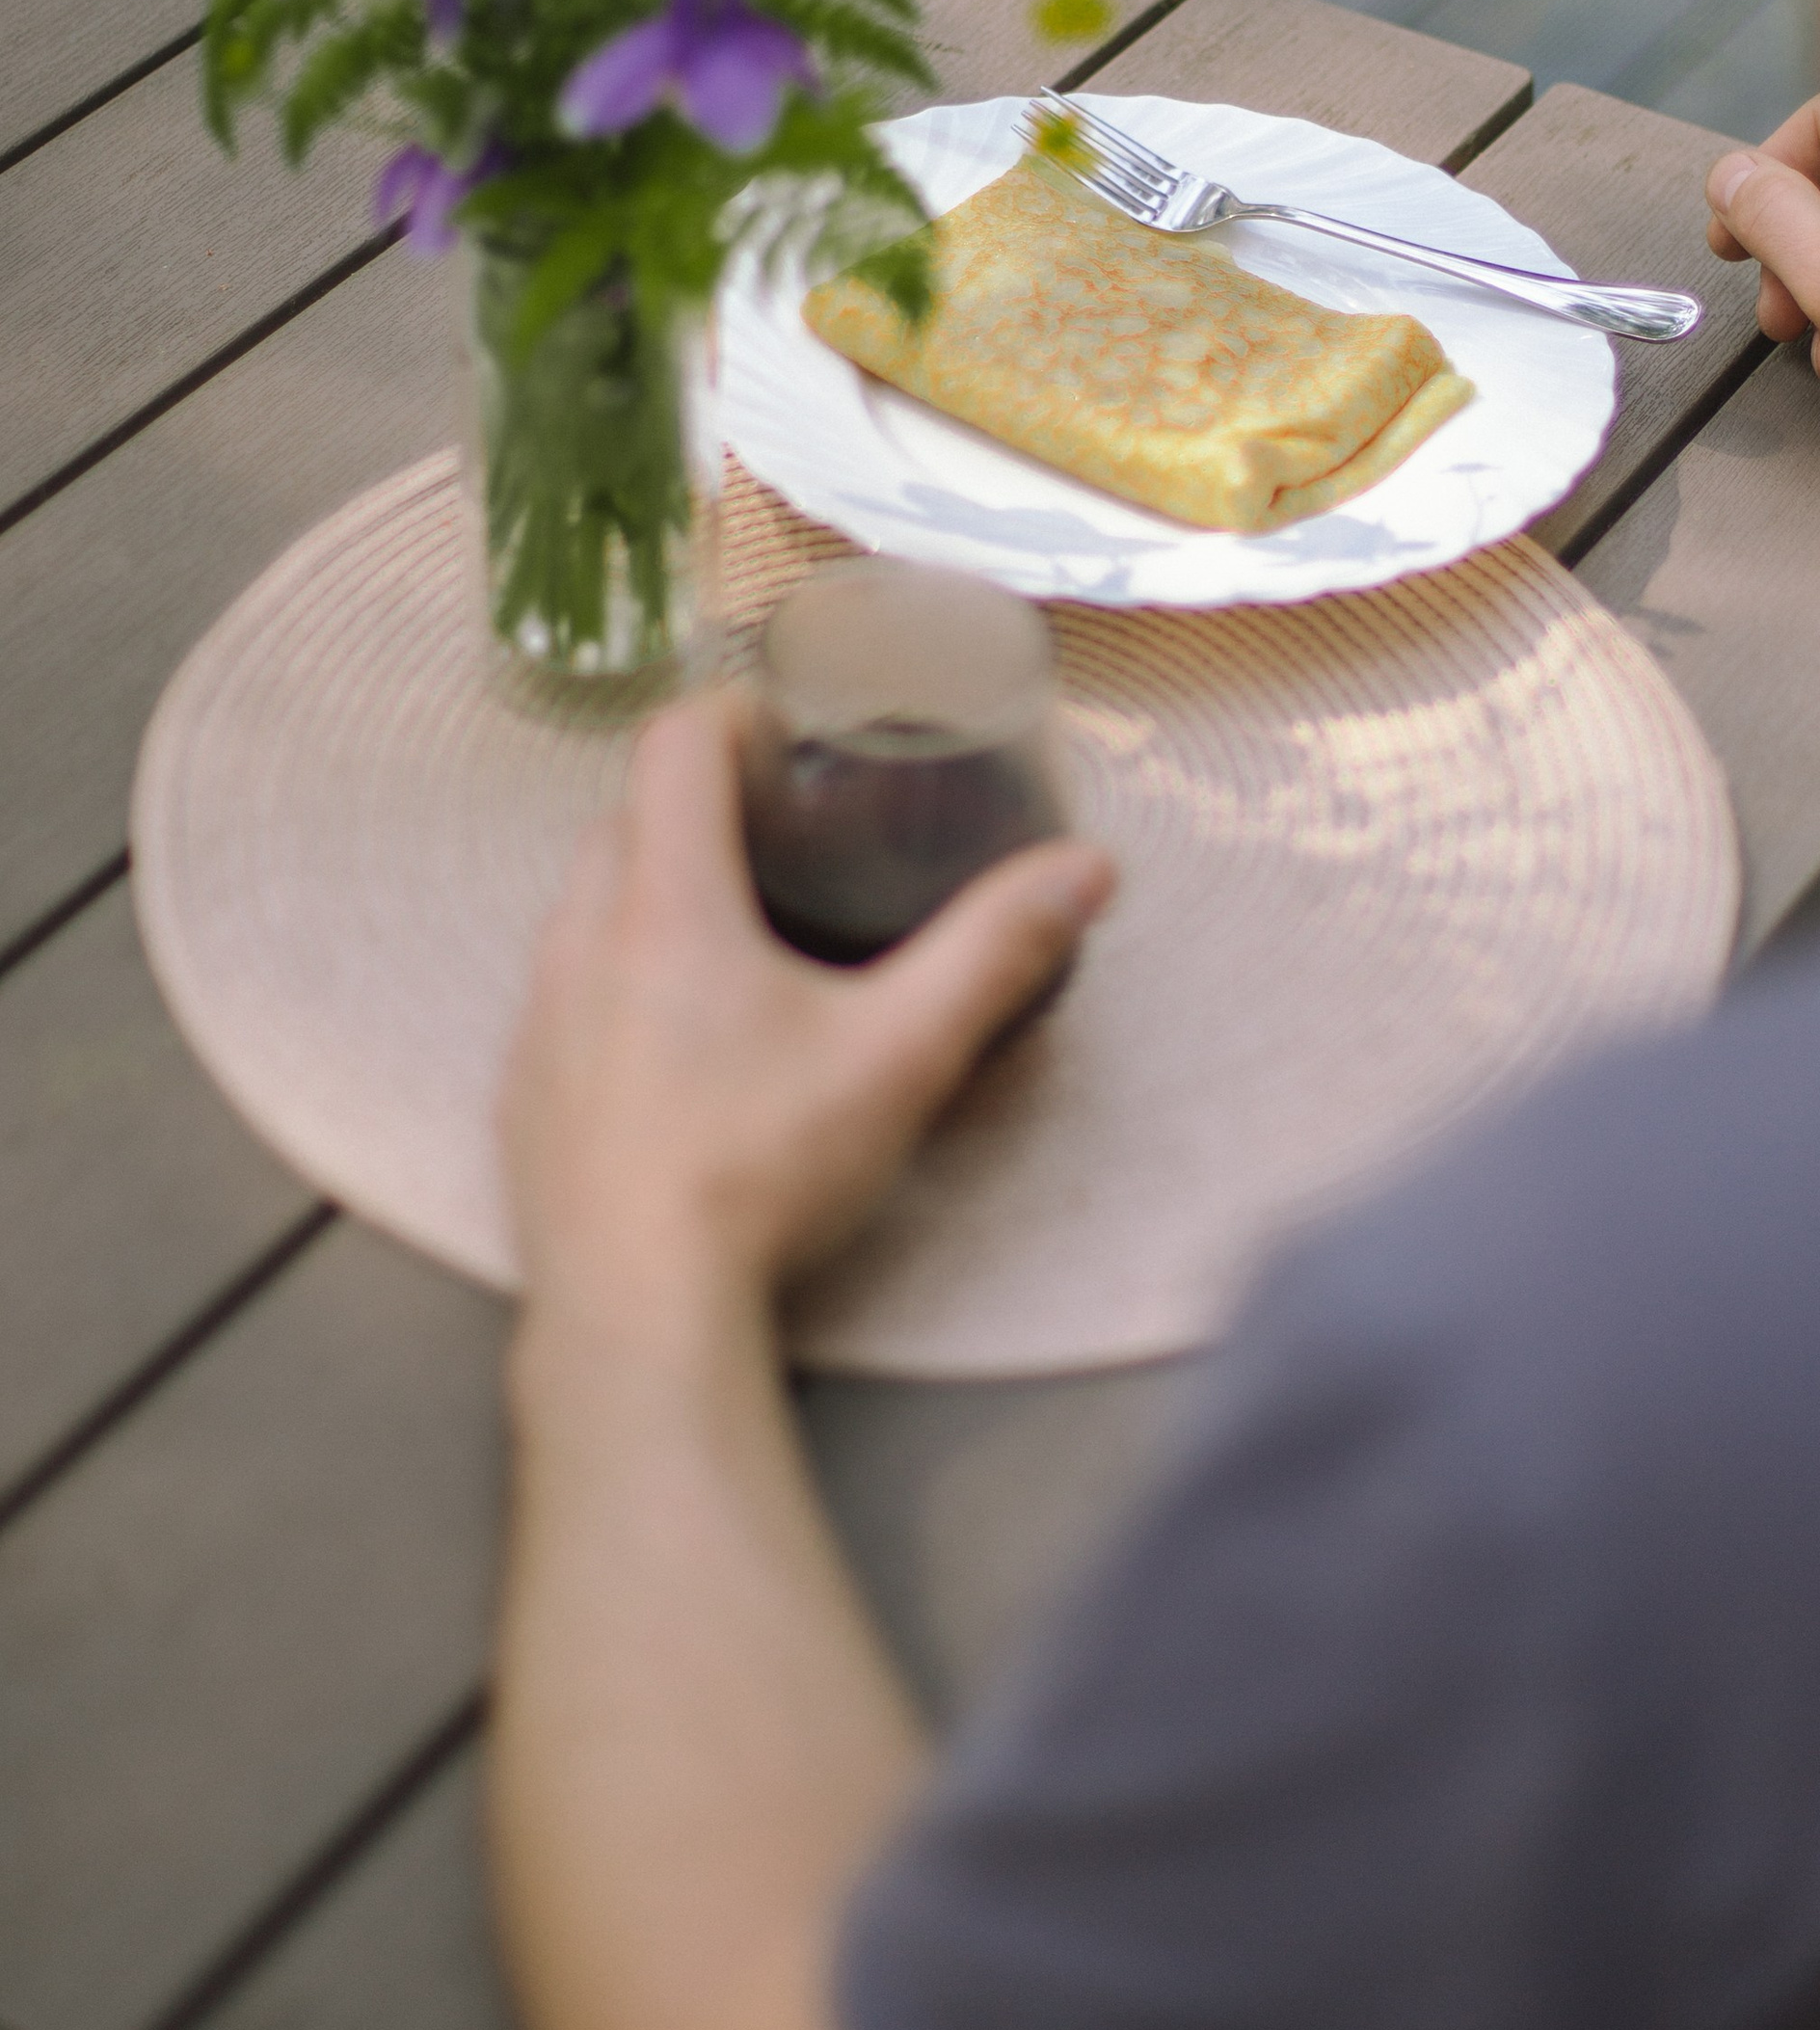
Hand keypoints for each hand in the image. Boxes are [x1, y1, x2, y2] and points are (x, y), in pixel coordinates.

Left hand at [500, 693, 1113, 1337]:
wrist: (637, 1312)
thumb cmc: (760, 1172)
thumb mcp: (902, 1054)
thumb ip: (995, 952)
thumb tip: (1086, 871)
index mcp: (667, 906)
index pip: (675, 744)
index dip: (736, 716)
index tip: (794, 737)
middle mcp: (582, 944)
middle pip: (626, 818)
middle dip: (697, 804)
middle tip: (783, 832)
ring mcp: (539, 1022)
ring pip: (583, 909)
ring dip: (649, 893)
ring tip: (736, 933)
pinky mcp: (523, 1097)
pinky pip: (561, 1000)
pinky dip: (614, 985)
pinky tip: (680, 1044)